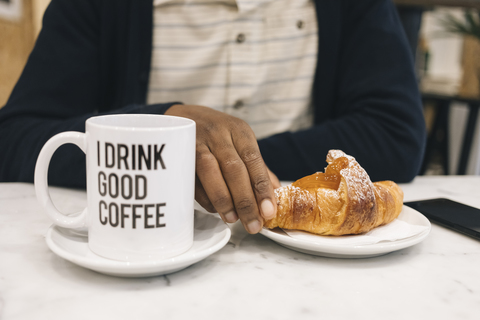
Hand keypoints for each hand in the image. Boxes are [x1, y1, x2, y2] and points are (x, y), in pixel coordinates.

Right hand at [165, 104, 277, 232]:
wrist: (182, 116)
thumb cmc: (217, 133)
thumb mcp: (240, 141)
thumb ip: (257, 168)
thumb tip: (275, 195)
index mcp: (239, 131)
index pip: (254, 161)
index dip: (261, 188)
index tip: (269, 211)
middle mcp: (218, 134)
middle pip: (234, 169)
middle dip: (245, 201)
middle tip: (253, 224)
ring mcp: (196, 142)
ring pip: (211, 172)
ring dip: (223, 200)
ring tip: (233, 220)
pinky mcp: (179, 153)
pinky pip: (192, 178)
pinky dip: (205, 197)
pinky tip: (215, 209)